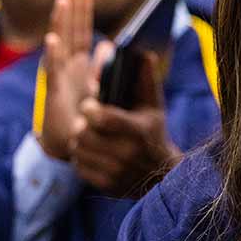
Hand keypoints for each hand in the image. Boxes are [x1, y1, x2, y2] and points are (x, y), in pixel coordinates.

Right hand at [36, 0, 107, 160]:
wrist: (70, 147)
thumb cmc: (84, 119)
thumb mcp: (98, 90)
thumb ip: (100, 68)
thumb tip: (108, 45)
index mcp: (79, 66)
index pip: (81, 32)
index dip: (82, 12)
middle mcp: (67, 68)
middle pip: (70, 32)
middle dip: (72, 9)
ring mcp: (59, 78)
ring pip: (60, 44)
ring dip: (61, 23)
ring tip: (63, 1)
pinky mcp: (54, 93)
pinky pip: (53, 70)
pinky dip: (52, 54)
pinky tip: (53, 39)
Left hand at [70, 50, 179, 197]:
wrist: (162, 175)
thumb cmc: (153, 133)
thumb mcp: (153, 107)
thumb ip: (146, 80)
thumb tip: (142, 53)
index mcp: (138, 132)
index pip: (104, 118)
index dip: (90, 109)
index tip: (88, 105)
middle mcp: (127, 155)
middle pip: (84, 134)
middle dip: (81, 124)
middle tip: (85, 120)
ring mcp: (116, 173)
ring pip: (78, 150)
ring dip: (79, 140)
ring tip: (87, 134)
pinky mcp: (107, 186)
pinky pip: (79, 167)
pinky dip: (81, 158)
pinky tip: (91, 151)